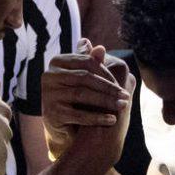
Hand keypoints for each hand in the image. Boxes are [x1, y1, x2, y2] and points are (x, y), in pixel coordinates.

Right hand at [41, 39, 131, 159]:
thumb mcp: (84, 80)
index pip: (87, 62)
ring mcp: (48, 93)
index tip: (122, 83)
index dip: (106, 72)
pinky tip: (112, 120)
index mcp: (57, 62)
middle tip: (126, 96)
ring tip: (122, 106)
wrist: (62, 127)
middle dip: (108, 87)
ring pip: (82, 94)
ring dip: (105, 101)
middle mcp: (49, 75)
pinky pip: (78, 114)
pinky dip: (97, 117)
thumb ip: (91, 63)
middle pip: (85, 78)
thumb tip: (101, 48)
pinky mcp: (51, 113)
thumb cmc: (76, 99)